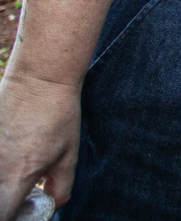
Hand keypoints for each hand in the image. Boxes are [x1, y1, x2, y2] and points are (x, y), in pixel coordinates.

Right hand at [0, 71, 80, 218]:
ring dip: (0, 185)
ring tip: (13, 174)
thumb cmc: (59, 117)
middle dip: (3, 204)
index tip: (19, 212)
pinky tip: (8, 154)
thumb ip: (61, 188)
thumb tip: (51, 205)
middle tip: (16, 195)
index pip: (3, 215)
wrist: (40, 79)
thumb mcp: (68, 156)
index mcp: (18, 175)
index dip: (10, 218)